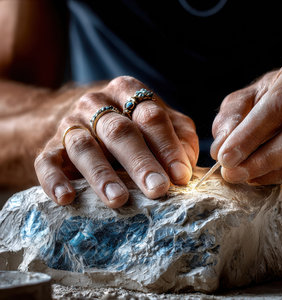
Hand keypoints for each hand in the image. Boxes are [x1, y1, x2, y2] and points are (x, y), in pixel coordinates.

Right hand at [35, 76, 198, 207]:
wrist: (78, 118)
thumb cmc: (129, 123)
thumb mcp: (156, 121)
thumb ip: (178, 137)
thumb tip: (186, 168)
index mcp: (128, 92)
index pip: (151, 116)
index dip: (168, 146)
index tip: (180, 176)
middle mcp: (97, 104)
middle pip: (119, 131)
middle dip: (140, 162)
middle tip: (157, 189)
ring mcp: (71, 124)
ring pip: (84, 147)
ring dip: (102, 175)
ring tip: (118, 200)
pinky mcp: (49, 146)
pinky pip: (46, 162)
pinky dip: (54, 180)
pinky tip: (66, 197)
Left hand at [211, 57, 281, 189]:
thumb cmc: (277, 101)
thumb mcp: (250, 98)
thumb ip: (233, 116)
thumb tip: (221, 147)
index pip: (279, 104)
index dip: (250, 134)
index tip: (225, 157)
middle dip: (261, 160)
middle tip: (233, 174)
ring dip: (278, 175)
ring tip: (250, 177)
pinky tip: (272, 177)